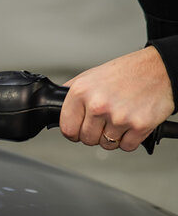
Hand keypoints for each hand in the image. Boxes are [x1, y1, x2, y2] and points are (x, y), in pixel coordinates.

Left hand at [60, 47, 174, 150]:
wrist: (160, 69)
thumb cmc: (126, 72)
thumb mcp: (90, 76)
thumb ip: (71, 94)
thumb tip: (55, 107)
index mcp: (81, 92)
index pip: (67, 129)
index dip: (73, 132)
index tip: (78, 130)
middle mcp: (98, 105)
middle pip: (86, 139)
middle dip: (94, 134)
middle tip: (104, 122)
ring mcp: (119, 117)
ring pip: (106, 144)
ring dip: (112, 137)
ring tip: (119, 119)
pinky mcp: (140, 126)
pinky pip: (127, 146)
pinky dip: (129, 139)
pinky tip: (131, 124)